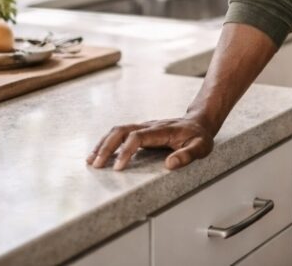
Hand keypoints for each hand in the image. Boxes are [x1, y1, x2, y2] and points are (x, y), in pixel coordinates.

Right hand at [87, 117, 214, 170]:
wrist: (198, 122)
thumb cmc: (199, 137)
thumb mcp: (201, 147)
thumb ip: (187, 155)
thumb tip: (169, 165)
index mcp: (162, 130)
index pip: (138, 137)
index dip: (126, 151)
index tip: (118, 168)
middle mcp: (150, 126)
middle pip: (122, 130)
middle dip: (107, 147)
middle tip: (96, 165)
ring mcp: (144, 127)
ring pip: (118, 130)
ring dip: (103, 144)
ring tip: (91, 161)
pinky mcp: (140, 131)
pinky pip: (120, 134)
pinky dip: (107, 143)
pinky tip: (99, 154)